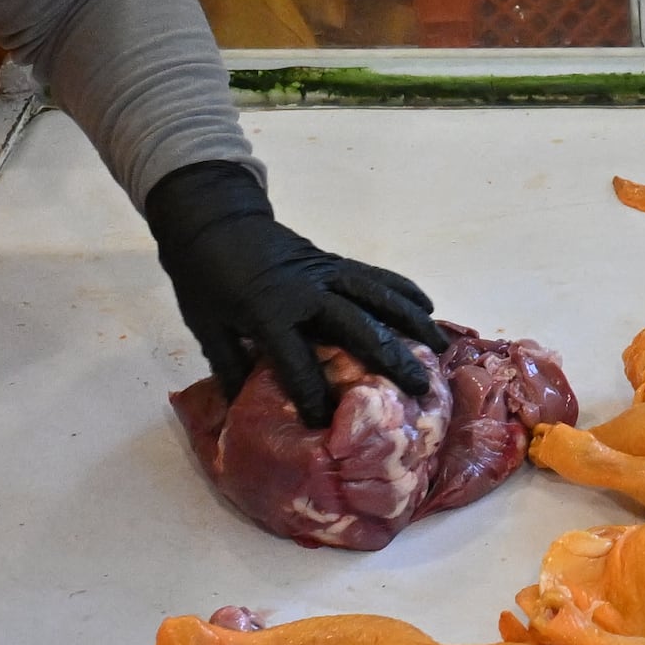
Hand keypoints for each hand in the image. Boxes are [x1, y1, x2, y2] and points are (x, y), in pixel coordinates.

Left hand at [144, 161, 437, 425]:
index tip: (328, 423)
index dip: (314, 396)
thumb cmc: (205, 279)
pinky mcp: (333, 261)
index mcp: (269, 312)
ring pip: (378, 296)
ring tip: (440, 346)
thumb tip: (244, 414)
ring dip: (412, 321)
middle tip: (420, 386)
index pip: (298, 362)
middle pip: (358, 326)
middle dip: (391, 358)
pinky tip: (427, 304)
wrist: (211, 221)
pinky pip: (375, 276)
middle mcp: (306, 292)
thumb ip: (231, 368)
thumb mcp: (207, 328)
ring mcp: (325, 272)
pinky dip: (403, 289)